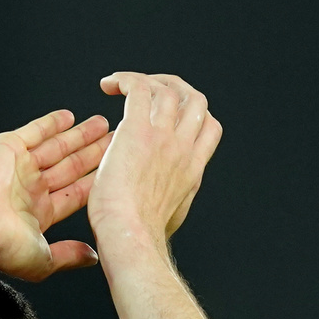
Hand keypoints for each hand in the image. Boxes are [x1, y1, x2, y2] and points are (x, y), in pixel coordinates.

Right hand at [0, 109, 112, 281]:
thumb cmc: (3, 247)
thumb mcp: (44, 260)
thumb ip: (69, 256)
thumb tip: (92, 257)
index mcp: (38, 214)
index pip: (75, 193)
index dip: (96, 181)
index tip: (115, 171)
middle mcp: (30, 189)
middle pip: (70, 166)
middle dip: (92, 153)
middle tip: (114, 140)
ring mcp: (19, 167)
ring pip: (56, 147)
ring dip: (79, 136)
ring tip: (101, 124)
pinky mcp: (7, 148)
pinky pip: (34, 131)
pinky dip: (51, 123)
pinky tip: (69, 116)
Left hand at [86, 72, 222, 244]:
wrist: (130, 237)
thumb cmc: (140, 238)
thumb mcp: (170, 218)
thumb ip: (172, 201)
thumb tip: (167, 201)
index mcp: (192, 169)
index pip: (209, 127)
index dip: (195, 114)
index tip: (172, 115)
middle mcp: (183, 149)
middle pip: (195, 99)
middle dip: (175, 87)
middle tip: (150, 89)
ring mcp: (163, 138)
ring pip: (168, 89)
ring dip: (146, 80)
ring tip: (122, 85)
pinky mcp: (137, 132)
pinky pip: (138, 88)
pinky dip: (125, 79)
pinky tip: (109, 84)